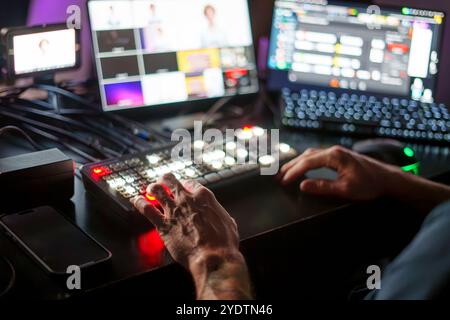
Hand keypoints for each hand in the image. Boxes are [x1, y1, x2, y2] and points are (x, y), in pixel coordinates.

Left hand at [131, 173, 239, 267]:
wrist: (213, 257)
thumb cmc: (223, 243)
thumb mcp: (228, 223)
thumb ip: (219, 214)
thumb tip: (220, 216)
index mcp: (204, 197)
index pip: (190, 183)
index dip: (185, 184)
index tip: (183, 186)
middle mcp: (187, 200)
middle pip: (171, 181)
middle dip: (166, 179)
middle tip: (163, 180)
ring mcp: (173, 211)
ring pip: (157, 190)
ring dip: (153, 187)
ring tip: (150, 188)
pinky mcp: (163, 225)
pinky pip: (147, 209)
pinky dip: (140, 203)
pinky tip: (137, 200)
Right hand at [277, 146, 400, 200]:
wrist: (388, 179)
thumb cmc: (369, 184)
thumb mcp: (345, 189)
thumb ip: (322, 186)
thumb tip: (302, 185)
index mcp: (334, 156)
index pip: (307, 163)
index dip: (293, 172)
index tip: (283, 181)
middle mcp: (333, 151)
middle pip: (306, 156)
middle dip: (291, 166)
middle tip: (278, 176)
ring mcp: (336, 152)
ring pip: (311, 155)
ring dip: (297, 163)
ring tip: (285, 172)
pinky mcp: (339, 156)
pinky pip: (317, 156)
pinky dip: (306, 162)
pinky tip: (302, 168)